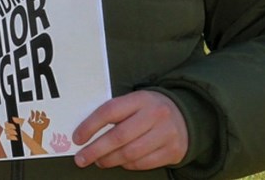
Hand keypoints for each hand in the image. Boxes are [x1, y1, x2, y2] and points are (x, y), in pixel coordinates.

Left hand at [72, 90, 188, 170]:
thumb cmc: (150, 110)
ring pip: (130, 153)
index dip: (90, 126)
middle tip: (81, 159)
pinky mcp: (172, 151)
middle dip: (96, 150)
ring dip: (110, 160)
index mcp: (140, 99)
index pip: (110, 111)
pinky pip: (143, 163)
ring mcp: (166, 134)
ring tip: (99, 161)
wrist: (186, 116)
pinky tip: (120, 162)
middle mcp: (155, 115)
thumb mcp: (135, 102)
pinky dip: (127, 165)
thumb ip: (115, 113)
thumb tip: (86, 133)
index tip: (77, 138)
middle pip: (119, 136)